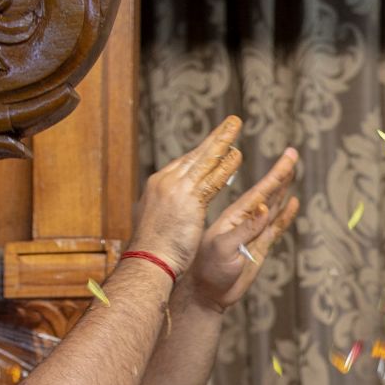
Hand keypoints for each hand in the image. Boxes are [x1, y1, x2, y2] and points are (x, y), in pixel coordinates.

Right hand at [129, 115, 245, 275]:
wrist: (148, 261)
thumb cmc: (153, 250)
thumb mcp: (156, 221)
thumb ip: (166, 208)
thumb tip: (168, 207)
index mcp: (157, 186)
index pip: (184, 162)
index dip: (203, 151)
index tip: (216, 141)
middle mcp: (165, 181)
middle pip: (195, 155)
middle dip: (215, 137)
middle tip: (232, 122)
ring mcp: (176, 189)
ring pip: (204, 160)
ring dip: (222, 142)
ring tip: (236, 127)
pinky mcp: (188, 200)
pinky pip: (211, 179)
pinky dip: (224, 166)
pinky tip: (236, 155)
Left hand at [186, 147, 299, 310]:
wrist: (205, 294)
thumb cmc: (207, 270)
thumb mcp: (224, 249)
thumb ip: (245, 229)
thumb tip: (265, 208)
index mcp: (235, 216)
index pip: (260, 191)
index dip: (276, 174)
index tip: (289, 156)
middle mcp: (245, 221)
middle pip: (268, 193)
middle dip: (281, 174)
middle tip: (293, 154)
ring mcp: (252, 233)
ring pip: (272, 207)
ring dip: (282, 190)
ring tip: (292, 172)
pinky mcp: (259, 248)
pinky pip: (274, 228)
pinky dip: (284, 215)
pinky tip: (293, 204)